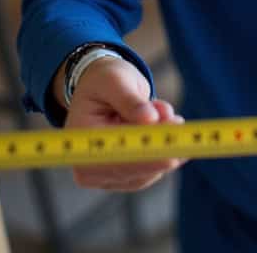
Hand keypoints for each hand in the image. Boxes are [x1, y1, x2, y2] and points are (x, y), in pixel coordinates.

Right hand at [59, 55, 185, 191]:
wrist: (102, 87)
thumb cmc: (105, 81)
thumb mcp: (115, 80)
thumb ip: (131, 100)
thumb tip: (150, 118)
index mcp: (79, 140)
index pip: (114, 157)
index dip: (145, 156)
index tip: (173, 150)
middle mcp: (88, 165)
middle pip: (133, 169)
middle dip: (161, 148)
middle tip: (178, 122)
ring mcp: (106, 175)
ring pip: (148, 171)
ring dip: (165, 144)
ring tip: (165, 112)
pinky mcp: (124, 175)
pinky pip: (153, 169)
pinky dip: (165, 148)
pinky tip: (166, 125)